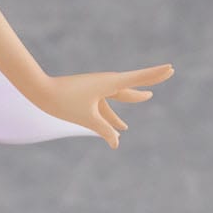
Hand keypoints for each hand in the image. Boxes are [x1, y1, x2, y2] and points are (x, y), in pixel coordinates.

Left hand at [35, 64, 173, 147]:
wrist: (40, 91)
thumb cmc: (64, 102)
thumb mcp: (87, 118)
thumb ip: (104, 130)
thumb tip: (116, 143)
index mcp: (110, 83)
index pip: (139, 78)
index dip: (156, 75)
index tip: (171, 69)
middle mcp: (106, 82)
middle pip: (132, 84)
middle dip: (147, 83)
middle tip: (167, 72)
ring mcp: (96, 87)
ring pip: (118, 97)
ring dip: (127, 105)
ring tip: (138, 112)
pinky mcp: (87, 94)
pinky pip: (105, 105)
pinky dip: (111, 117)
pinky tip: (116, 130)